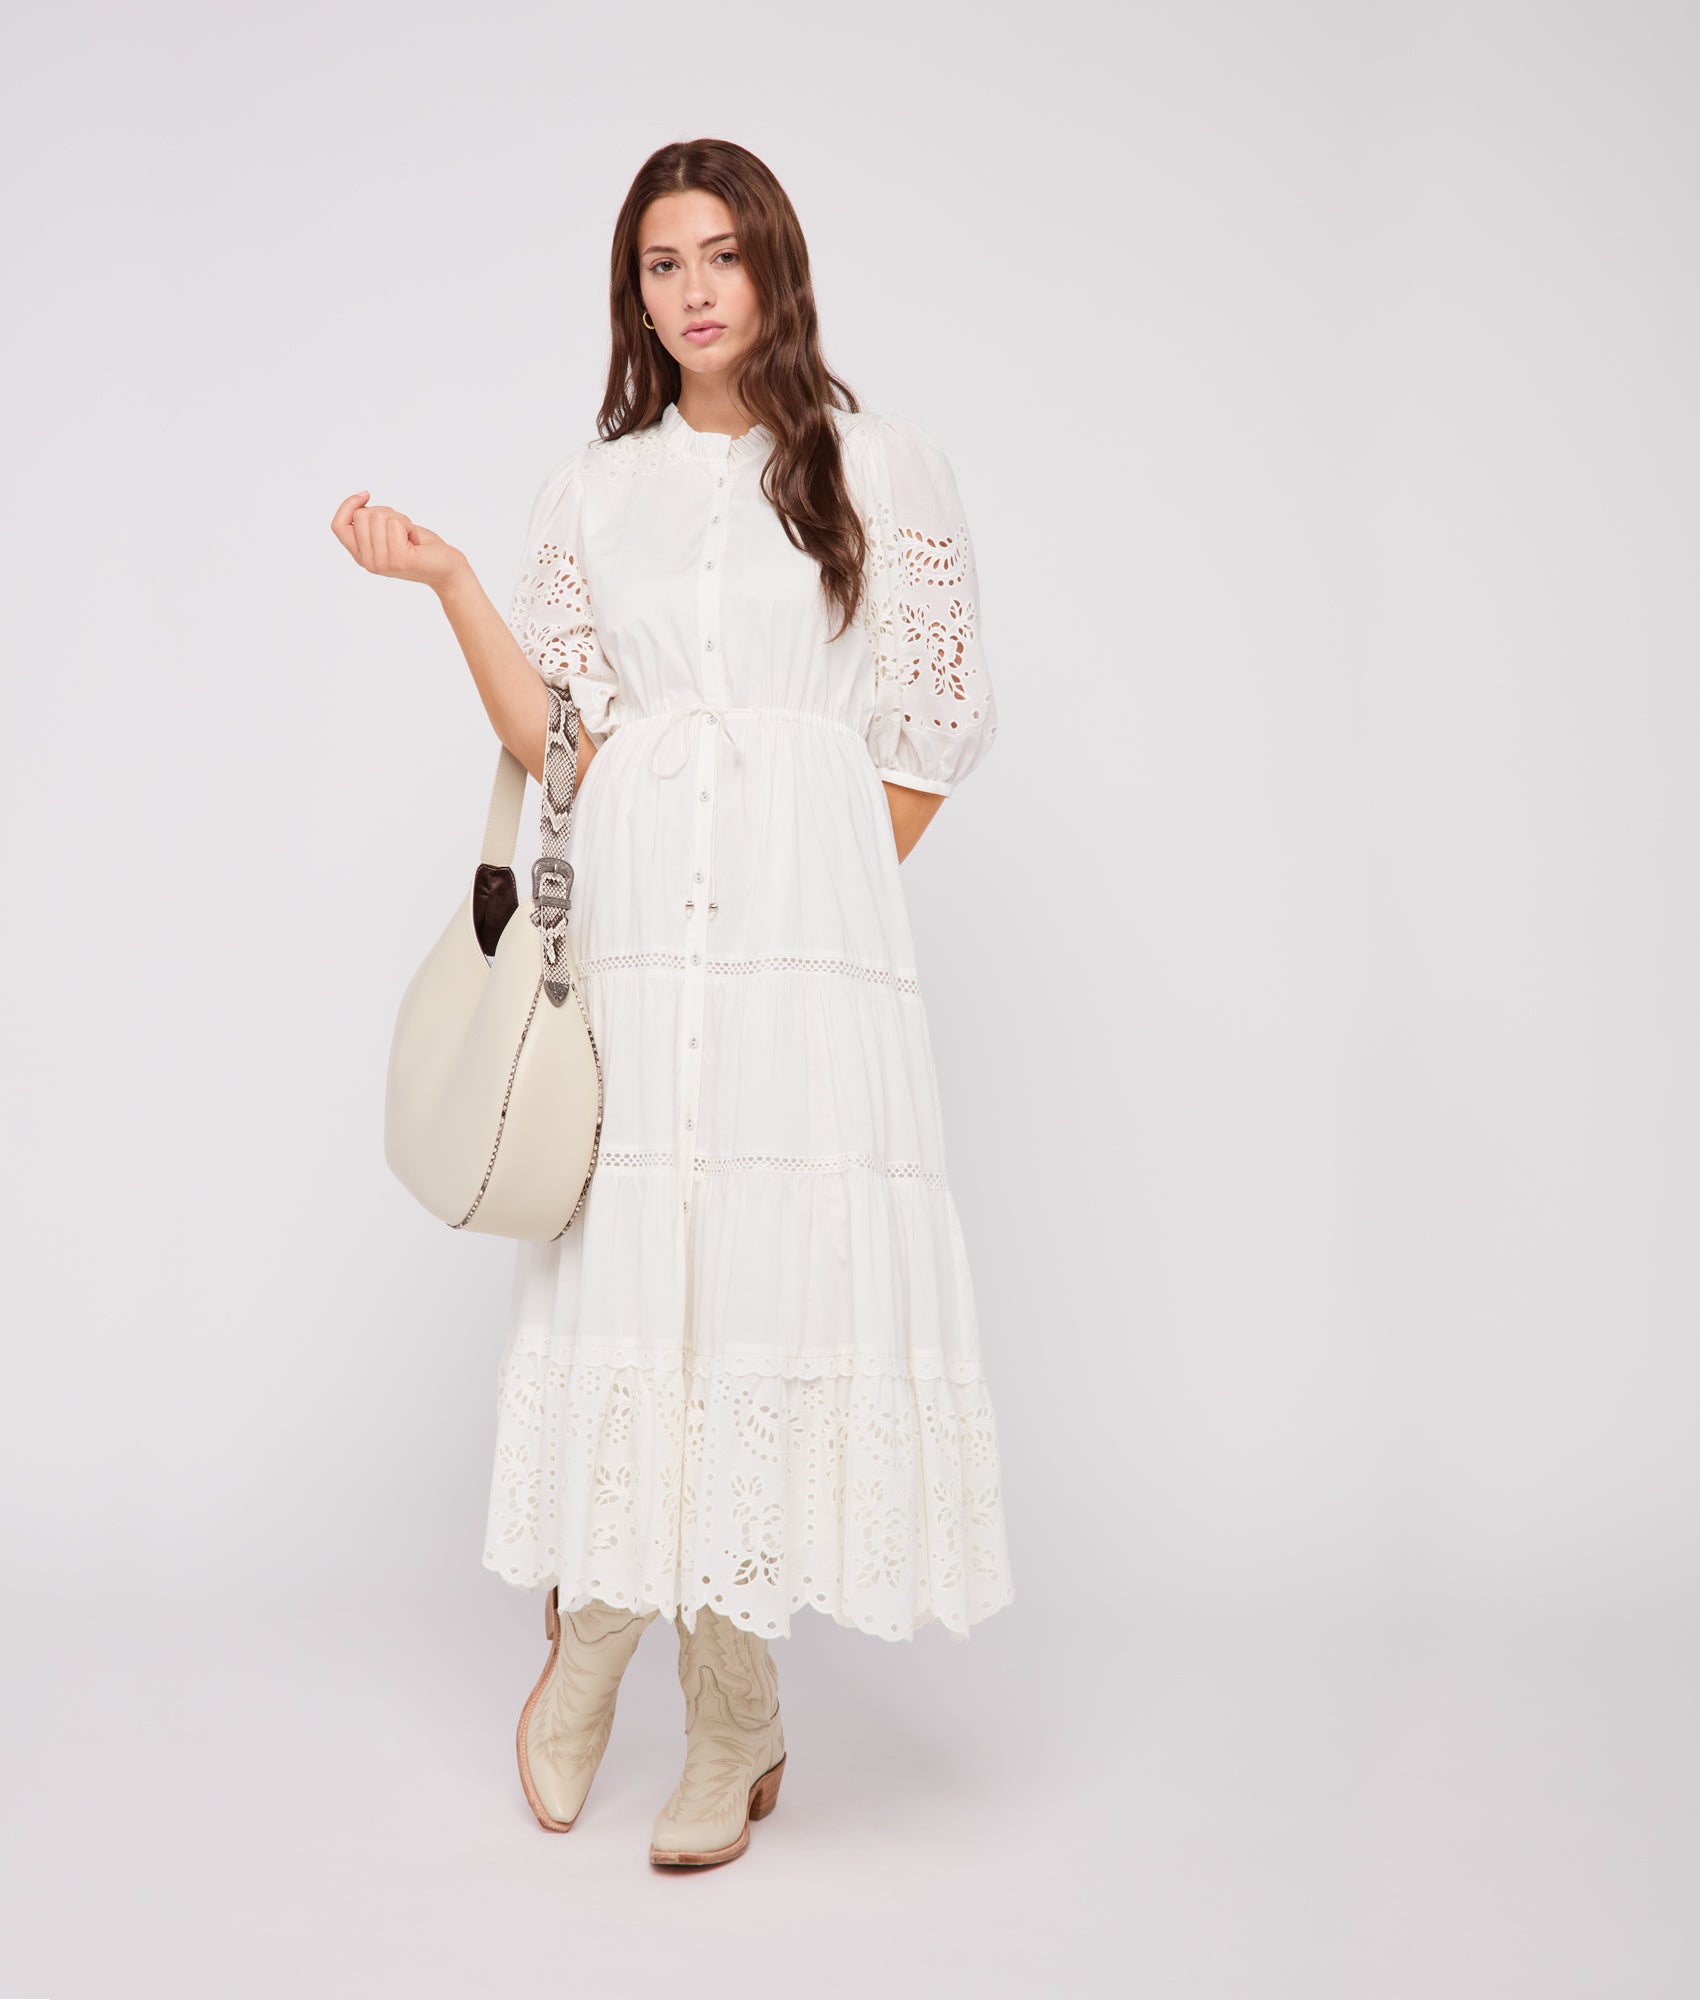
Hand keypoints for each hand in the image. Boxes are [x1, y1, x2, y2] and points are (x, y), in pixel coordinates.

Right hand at [330, 491, 466, 590]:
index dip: (348, 505)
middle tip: (401, 529)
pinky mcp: (399, 559)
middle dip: (384, 512)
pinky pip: (395, 524)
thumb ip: (369, 522)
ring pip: (377, 516)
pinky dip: (408, 525)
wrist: (446, 567)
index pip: (338, 525)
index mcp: (361, 555)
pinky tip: (415, 540)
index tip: (366, 495)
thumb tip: (360, 501)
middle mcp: (367, 562)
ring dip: (399, 518)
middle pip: (361, 515)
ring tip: (409, 536)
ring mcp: (382, 563)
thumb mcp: (387, 531)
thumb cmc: (419, 546)